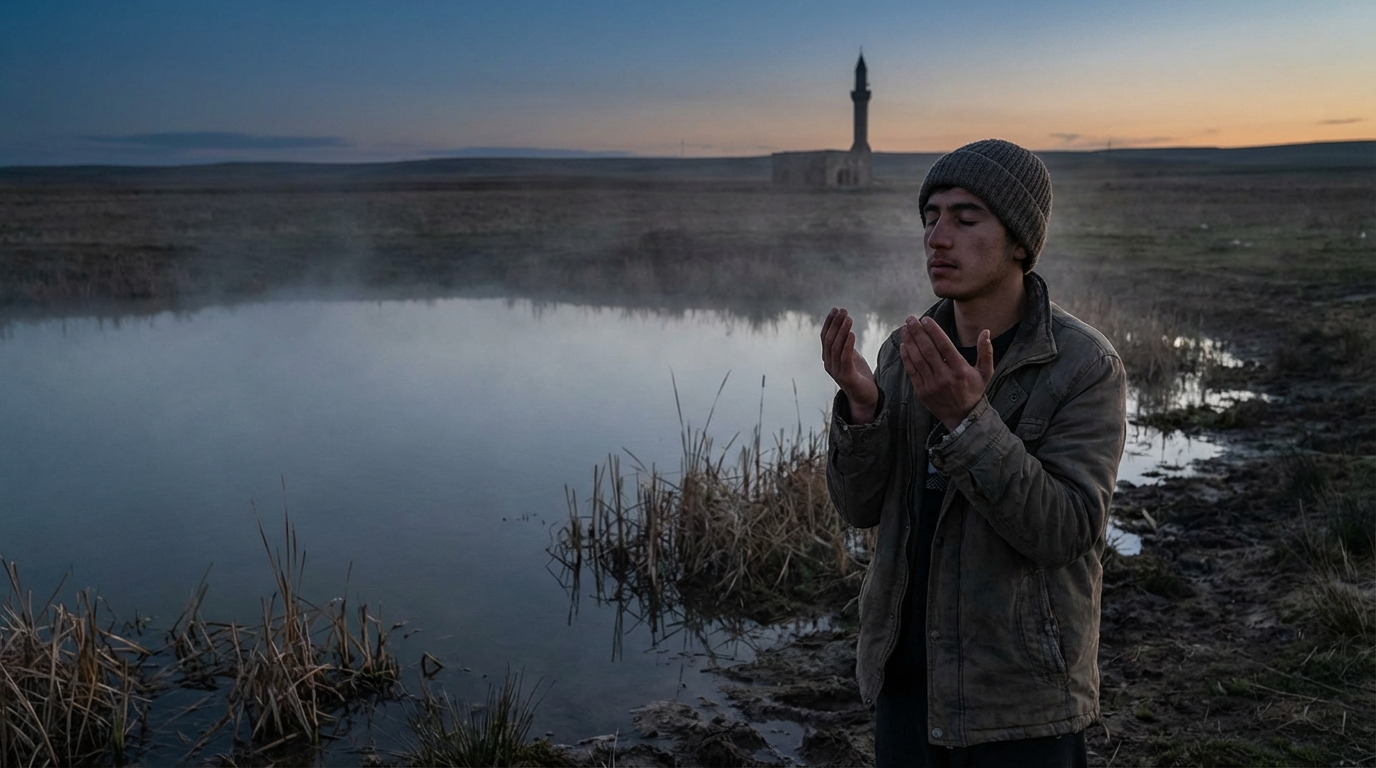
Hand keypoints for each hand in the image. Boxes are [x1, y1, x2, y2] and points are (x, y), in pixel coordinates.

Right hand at [821, 308, 878, 422]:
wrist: (866, 398)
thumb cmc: (859, 376)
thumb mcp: (851, 357)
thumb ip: (845, 345)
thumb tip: (845, 329)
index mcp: (829, 358)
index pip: (825, 337)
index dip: (829, 323)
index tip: (835, 309)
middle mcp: (829, 364)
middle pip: (829, 340)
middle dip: (835, 324)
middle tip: (843, 310)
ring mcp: (837, 372)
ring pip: (836, 348)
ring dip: (842, 331)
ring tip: (849, 318)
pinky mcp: (847, 377)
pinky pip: (845, 358)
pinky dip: (847, 345)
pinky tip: (852, 333)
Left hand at [899, 316, 994, 430]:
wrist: (963, 417)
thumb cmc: (974, 391)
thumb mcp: (985, 373)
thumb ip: (986, 352)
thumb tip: (986, 332)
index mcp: (960, 370)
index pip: (944, 345)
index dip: (933, 331)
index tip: (925, 319)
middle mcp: (945, 376)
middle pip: (928, 350)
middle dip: (918, 332)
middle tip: (910, 319)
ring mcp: (932, 385)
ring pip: (918, 359)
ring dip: (910, 342)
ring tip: (904, 329)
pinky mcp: (922, 391)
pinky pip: (912, 371)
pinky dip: (907, 358)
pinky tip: (903, 346)